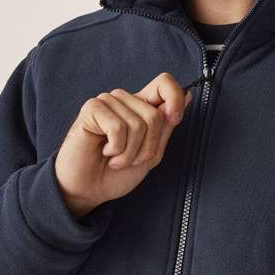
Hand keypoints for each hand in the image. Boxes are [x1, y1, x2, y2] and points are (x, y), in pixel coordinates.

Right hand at [54, 72, 192, 217]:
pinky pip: (118, 127)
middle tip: (131, 159)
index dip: (175, 97)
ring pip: (138, 123)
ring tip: (116, 158)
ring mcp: (107, 102)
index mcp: (140, 106)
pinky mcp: (92, 108)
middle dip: (148, 146)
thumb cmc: (116, 174)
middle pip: (156, 114)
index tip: (175, 119)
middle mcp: (125, 99)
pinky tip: (105, 151)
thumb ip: (166, 126)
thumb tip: (187, 95)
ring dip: (130, 152)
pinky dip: (116, 148)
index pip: (164, 82)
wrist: (88, 191)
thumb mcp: (151, 153)